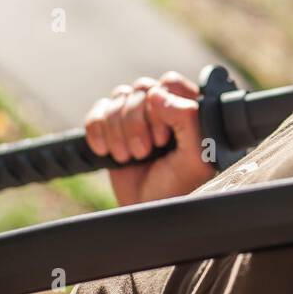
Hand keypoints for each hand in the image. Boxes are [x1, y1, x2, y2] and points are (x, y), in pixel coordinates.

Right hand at [84, 71, 215, 205]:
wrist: (147, 211)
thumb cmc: (178, 187)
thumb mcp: (194, 157)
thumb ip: (188, 120)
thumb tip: (157, 94)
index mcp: (188, 109)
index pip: (170, 82)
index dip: (161, 106)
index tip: (164, 138)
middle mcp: (162, 107)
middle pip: (141, 88)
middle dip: (138, 123)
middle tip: (145, 152)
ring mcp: (136, 116)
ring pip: (119, 97)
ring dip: (120, 131)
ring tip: (130, 157)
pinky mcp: (111, 127)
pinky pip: (98, 112)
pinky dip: (99, 132)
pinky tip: (108, 152)